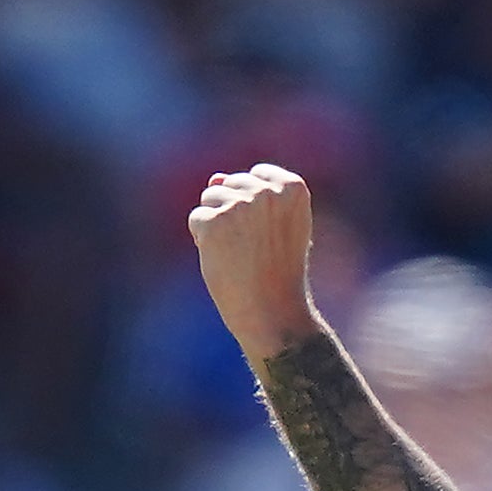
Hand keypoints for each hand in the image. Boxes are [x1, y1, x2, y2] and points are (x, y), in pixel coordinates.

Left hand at [191, 162, 325, 362]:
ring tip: (241, 256)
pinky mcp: (215, 221)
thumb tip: (214, 178)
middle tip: (256, 252)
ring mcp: (241, 205)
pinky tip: (225, 261)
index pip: (257, 175)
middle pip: (231, 184)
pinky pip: (197, 219)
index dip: (256, 208)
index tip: (272, 237)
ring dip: (218, 226)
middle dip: (235, 215)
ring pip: (211, 198)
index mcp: (294, 188)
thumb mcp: (276, 228)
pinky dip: (204, 241)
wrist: (274, 315)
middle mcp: (268, 191)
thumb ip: (251, 196)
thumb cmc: (277, 273)